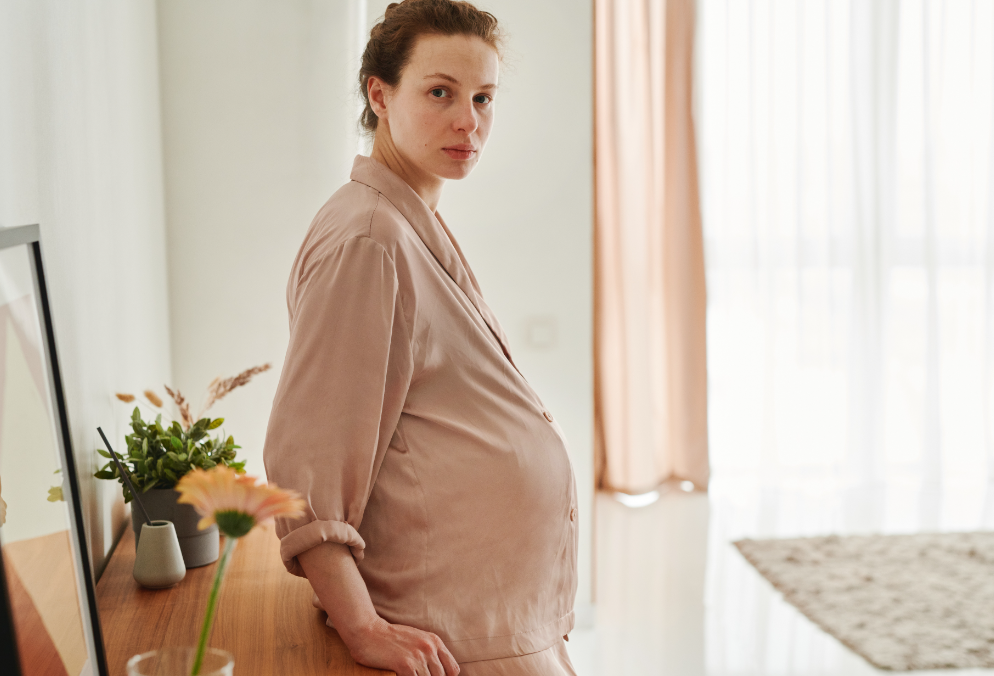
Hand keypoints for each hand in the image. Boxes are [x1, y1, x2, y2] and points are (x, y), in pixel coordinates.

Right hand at [343, 617, 459, 675]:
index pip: (453, 669)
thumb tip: (439, 671)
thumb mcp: (416, 639)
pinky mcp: (405, 665)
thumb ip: (429, 652)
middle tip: (417, 674)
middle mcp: (429, 648)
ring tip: (409, 674)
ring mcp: (418, 656)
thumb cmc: (390, 638)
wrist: (368, 631)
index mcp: (434, 641)